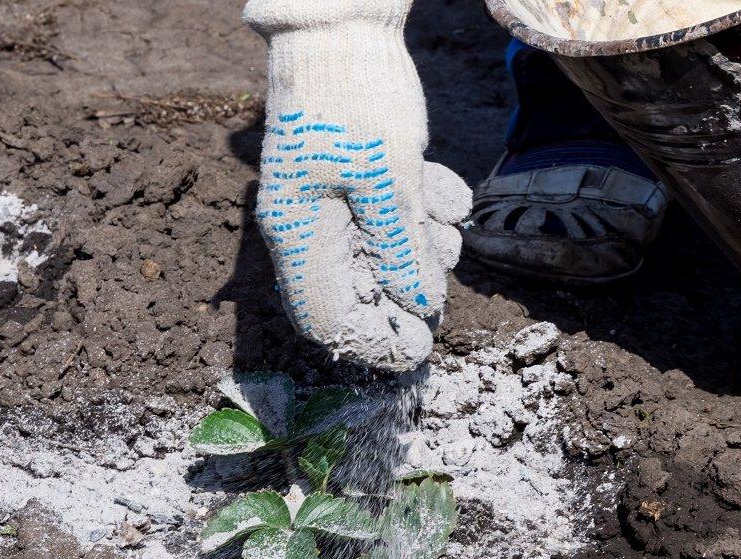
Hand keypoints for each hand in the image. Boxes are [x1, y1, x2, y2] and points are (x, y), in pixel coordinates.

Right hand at [245, 0, 468, 371]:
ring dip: (422, 241)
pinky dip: (420, 207)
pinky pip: (388, 215)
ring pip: (381, 253)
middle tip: (440, 255)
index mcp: (298, 235)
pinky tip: (441, 187)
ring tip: (442, 211)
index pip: (326, 319)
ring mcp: (329, 201)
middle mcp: (307, 226)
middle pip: (360, 289)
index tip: (422, 345)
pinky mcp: (353, 178)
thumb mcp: (388, 179)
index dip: (373, 342)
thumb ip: (400, 248)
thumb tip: (417, 305)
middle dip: (409, 280)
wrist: (343, 24)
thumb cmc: (356, 98)